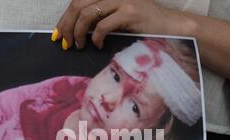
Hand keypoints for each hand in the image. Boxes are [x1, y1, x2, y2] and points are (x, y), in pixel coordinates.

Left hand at [55, 0, 182, 49]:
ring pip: (87, 13)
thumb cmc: (146, 26)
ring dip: (78, 32)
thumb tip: (78, 31)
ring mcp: (122, 0)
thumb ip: (101, 19)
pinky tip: (98, 45)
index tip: (58, 34)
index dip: (65, 17)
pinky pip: (103, 24)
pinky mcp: (130, 12)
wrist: (172, 26)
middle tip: (64, 42)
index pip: (79, 0)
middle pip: (78, 5)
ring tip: (78, 45)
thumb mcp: (119, 19)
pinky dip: (96, 37)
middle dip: (66, 25)